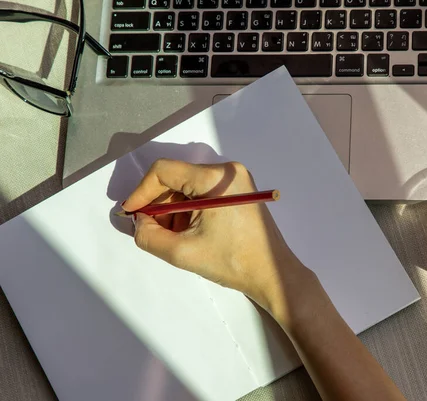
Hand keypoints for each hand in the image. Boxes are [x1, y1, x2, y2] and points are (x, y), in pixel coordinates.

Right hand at [122, 158, 312, 315]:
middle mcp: (227, 171)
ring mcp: (236, 180)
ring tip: (174, 237)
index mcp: (216, 178)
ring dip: (174, 211)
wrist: (272, 274)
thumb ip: (149, 236)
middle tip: (150, 231)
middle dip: (159, 205)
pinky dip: (189, 211)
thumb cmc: (232, 262)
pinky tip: (189, 233)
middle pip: (177, 179)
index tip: (130, 214)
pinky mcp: (239, 191)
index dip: (142, 192)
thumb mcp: (182, 252)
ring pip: (188, 188)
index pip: (164, 171)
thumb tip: (137, 221)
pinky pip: (203, 193)